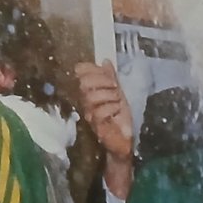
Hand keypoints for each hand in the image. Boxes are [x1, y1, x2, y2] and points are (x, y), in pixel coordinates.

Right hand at [75, 60, 135, 200]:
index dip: (91, 69)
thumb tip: (105, 61)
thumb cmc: (119, 118)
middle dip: (103, 82)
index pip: (80, 72)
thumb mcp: (118, 93)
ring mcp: (89, 113)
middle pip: (84, 83)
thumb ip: (111, 78)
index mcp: (89, 91)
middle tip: (115, 88)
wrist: (123, 141)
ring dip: (110, 96)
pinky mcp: (96, 125)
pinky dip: (112, 108)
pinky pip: (99, 112)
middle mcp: (85, 101)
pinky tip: (117, 112)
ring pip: (91, 97)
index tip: (107, 74)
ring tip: (117, 101)